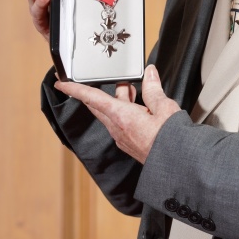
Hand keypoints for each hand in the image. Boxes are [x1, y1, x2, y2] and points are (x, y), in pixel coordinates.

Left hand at [55, 64, 180, 163]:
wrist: (176, 165)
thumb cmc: (170, 141)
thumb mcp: (164, 107)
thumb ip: (153, 89)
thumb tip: (149, 74)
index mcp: (122, 116)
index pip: (92, 98)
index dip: (74, 89)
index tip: (61, 82)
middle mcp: (117, 128)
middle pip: (100, 105)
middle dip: (103, 90)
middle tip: (110, 79)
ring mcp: (123, 138)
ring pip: (112, 113)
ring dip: (118, 99)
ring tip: (132, 89)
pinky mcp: (129, 143)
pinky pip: (120, 123)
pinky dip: (125, 110)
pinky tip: (139, 107)